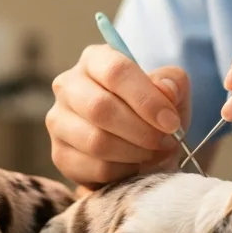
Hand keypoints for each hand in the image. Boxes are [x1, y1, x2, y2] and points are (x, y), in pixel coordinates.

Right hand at [45, 44, 190, 188]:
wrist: (139, 145)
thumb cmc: (151, 111)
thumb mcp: (171, 91)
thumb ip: (173, 83)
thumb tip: (165, 90)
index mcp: (95, 60)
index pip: (116, 72)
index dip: (146, 99)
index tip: (170, 122)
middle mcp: (68, 85)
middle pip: (100, 108)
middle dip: (141, 130)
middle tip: (165, 141)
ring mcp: (59, 120)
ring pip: (95, 141)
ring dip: (134, 152)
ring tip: (154, 153)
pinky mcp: (59, 154)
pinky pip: (93, 168)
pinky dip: (123, 172)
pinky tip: (135, 166)